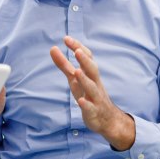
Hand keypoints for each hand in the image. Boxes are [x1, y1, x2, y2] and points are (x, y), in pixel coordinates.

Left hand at [50, 36, 134, 150]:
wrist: (106, 120)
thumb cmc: (88, 94)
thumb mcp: (74, 79)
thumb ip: (64, 64)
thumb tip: (53, 48)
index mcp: (90, 74)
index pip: (87, 58)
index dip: (78, 48)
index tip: (66, 38)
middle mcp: (95, 84)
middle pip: (92, 70)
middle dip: (85, 60)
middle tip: (77, 51)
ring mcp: (95, 98)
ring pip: (92, 88)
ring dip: (85, 79)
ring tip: (77, 71)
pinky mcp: (93, 112)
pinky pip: (90, 108)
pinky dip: (86, 104)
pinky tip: (80, 101)